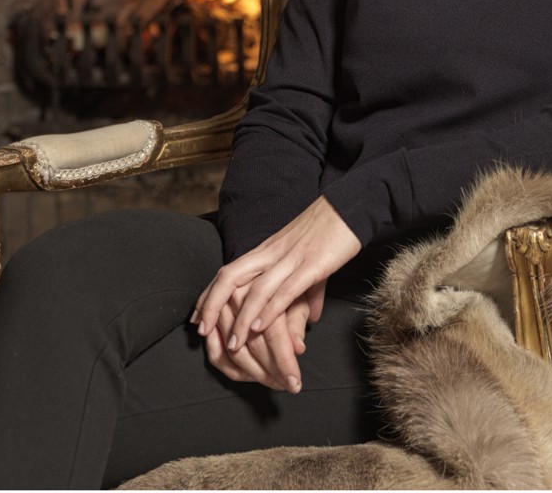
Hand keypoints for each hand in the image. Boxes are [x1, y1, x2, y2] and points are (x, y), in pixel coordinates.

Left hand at [193, 197, 360, 355]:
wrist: (354, 205)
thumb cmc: (333, 231)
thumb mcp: (312, 261)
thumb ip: (308, 291)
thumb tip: (311, 319)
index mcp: (269, 249)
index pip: (229, 271)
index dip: (210, 295)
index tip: (197, 318)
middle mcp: (273, 252)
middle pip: (231, 277)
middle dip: (212, 305)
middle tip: (201, 332)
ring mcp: (291, 258)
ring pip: (256, 289)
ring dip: (240, 320)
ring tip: (232, 345)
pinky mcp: (312, 264)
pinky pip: (284, 290)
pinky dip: (269, 311)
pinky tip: (259, 329)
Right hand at [202, 295, 310, 391]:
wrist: (265, 269)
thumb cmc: (287, 285)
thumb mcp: (299, 298)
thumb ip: (297, 322)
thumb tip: (298, 348)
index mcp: (262, 287)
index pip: (273, 333)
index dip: (284, 361)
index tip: (295, 383)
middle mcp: (237, 294)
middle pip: (252, 345)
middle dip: (269, 372)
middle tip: (284, 386)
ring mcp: (220, 308)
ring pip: (233, 353)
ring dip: (252, 374)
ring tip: (270, 382)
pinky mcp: (210, 321)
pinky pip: (216, 353)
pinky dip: (232, 370)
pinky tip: (248, 376)